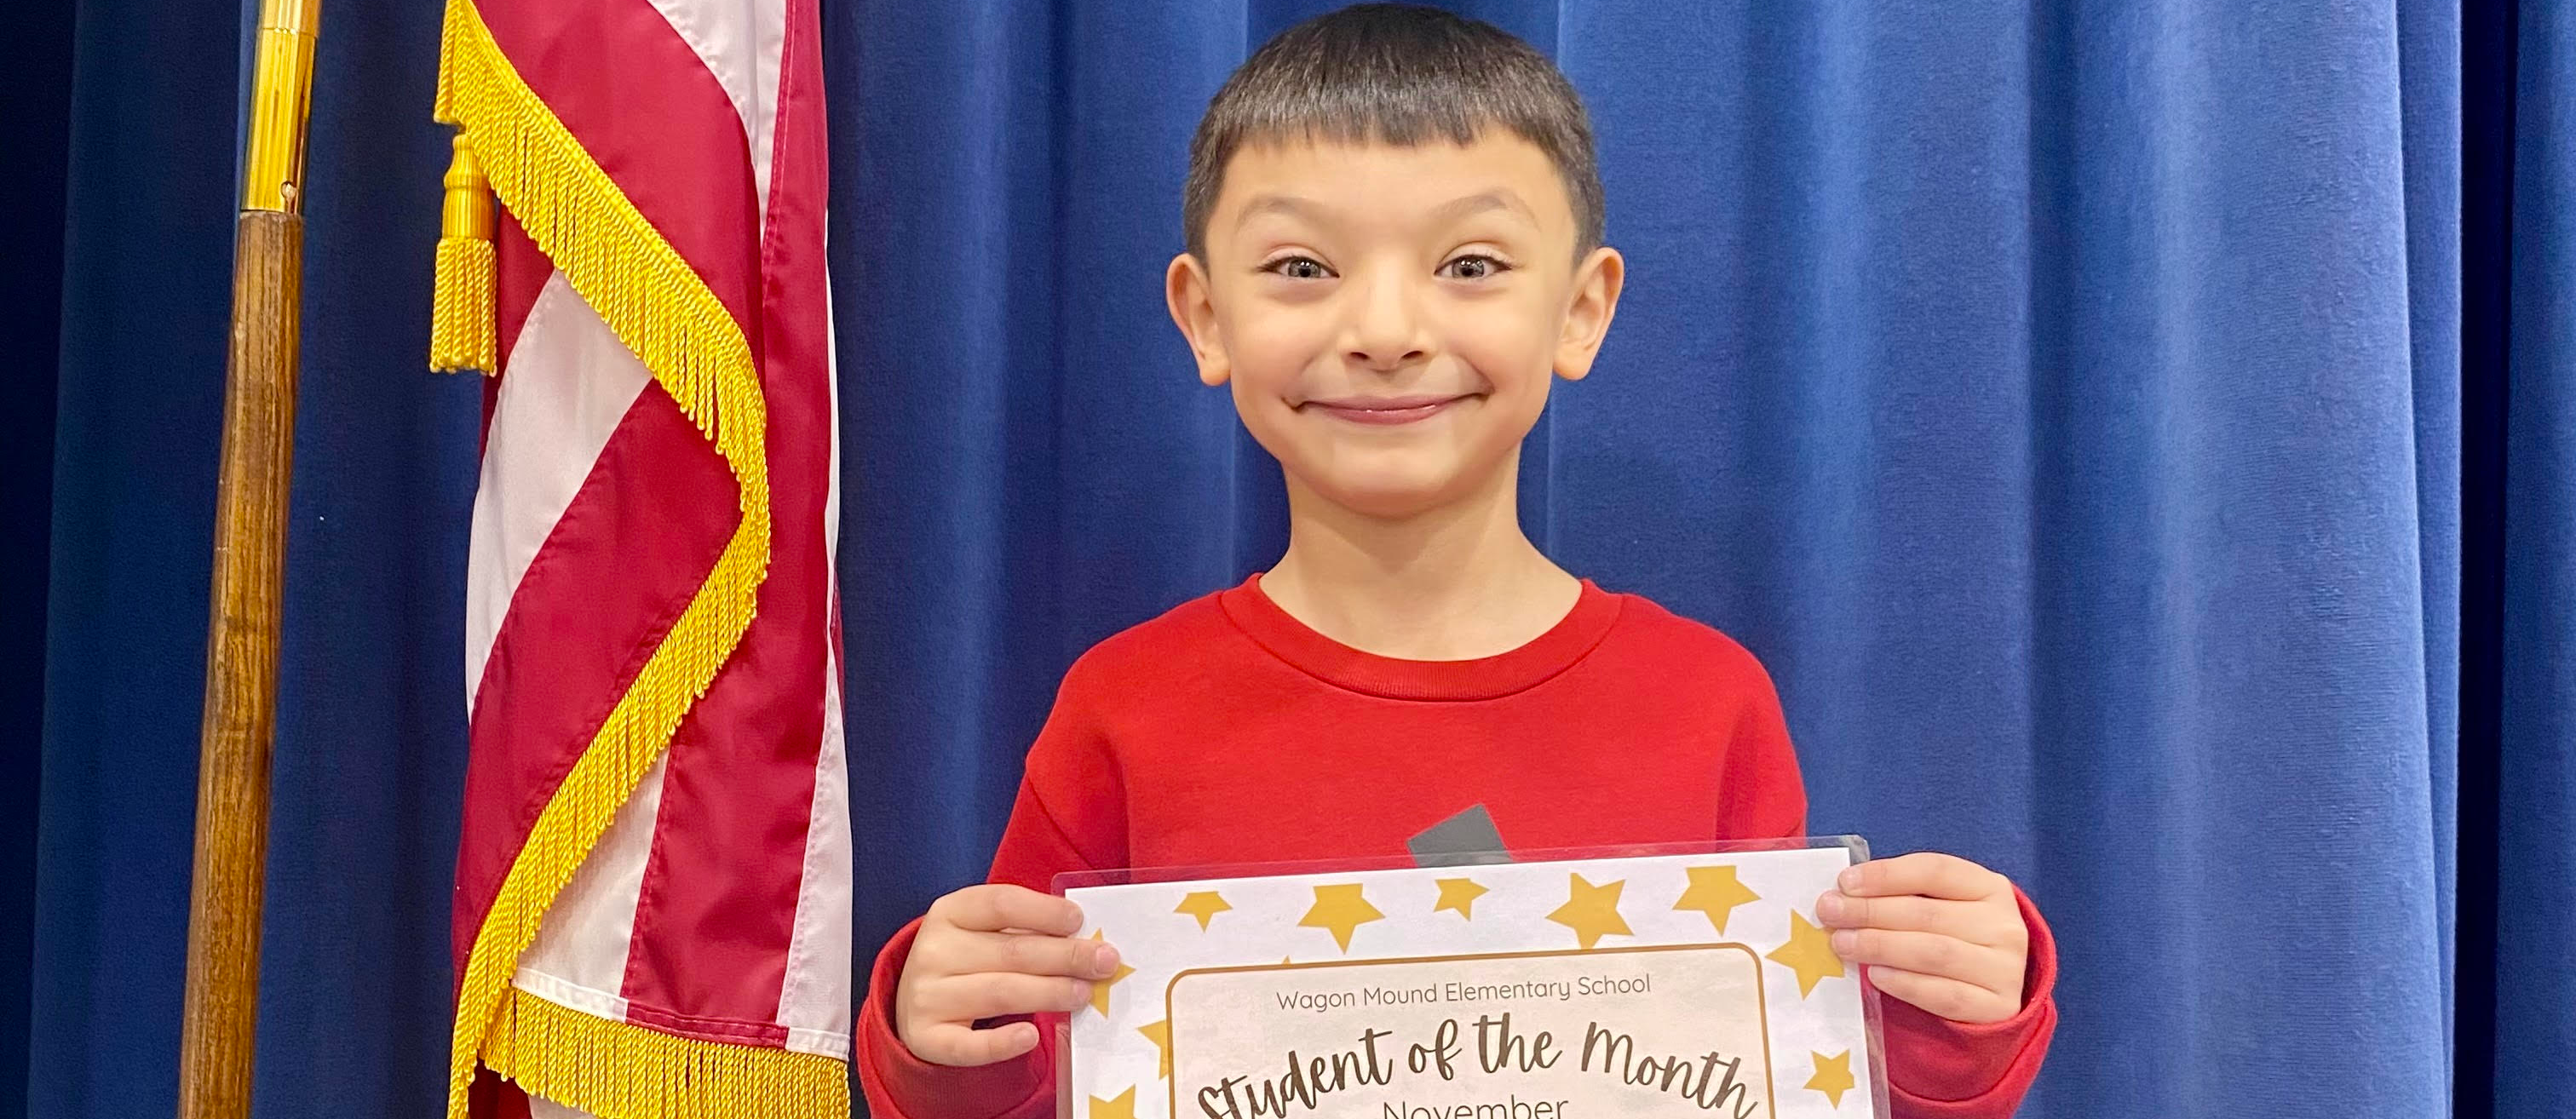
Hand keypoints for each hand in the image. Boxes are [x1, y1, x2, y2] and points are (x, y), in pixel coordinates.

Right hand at [895, 884, 1123, 1065]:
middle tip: (1106, 961)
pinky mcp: (926, 1038)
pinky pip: (967, 1045)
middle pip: (1009, 951)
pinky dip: (1000, 1043)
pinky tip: (1031, 1037)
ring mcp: (926, 996)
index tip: (1080, 920)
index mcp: (950, 912)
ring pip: (999, 992)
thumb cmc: (968, 958)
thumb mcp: (985, 932)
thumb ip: (1028, 931)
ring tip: (1084, 994)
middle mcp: (933, 951)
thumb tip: (1089, 940)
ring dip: (1048, 992)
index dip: (1043, 911)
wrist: (917, 1002)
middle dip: (1065, 956)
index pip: (1001, 904)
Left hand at [1815, 852, 2028, 1023]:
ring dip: (1881, 946)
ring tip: (1842, 943)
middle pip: (1929, 913)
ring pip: (1934, 952)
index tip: (1844, 882)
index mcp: (1990, 888)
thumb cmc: (1954, 940)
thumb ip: (1902, 898)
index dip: (1887, 874)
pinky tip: (1876, 976)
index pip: (1935, 870)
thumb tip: (1842, 895)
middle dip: (1871, 911)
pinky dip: (1906, 984)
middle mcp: (2004, 925)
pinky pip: (1945, 995)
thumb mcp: (1941, 908)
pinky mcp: (1997, 1007)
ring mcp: (2005, 969)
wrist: (1991, 995)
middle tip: (1830, 912)